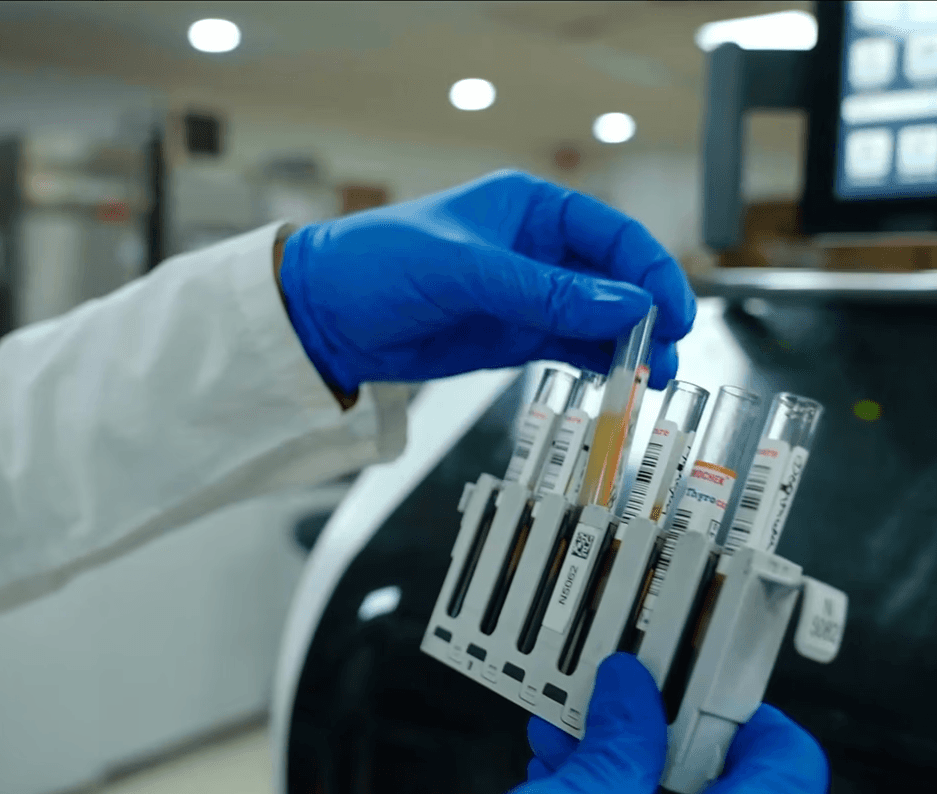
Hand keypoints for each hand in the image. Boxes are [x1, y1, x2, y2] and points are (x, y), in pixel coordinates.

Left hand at [277, 171, 695, 395]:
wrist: (322, 316)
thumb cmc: (377, 264)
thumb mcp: (464, 271)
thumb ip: (544, 292)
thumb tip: (625, 305)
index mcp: (531, 209)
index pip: (612, 235)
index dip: (650, 272)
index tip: (673, 312)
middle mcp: (537, 249)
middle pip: (614, 280)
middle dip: (647, 316)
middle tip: (669, 356)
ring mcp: (526, 296)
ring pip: (597, 320)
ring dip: (628, 347)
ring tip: (654, 380)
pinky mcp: (509, 337)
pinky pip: (568, 347)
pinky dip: (596, 364)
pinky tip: (617, 382)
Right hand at [491, 653, 828, 793]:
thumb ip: (617, 734)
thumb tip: (627, 685)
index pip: (785, 751)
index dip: (739, 702)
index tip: (698, 673)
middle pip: (719, 773)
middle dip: (655, 729)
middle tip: (617, 699)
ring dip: (623, 766)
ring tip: (569, 734)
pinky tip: (559, 779)